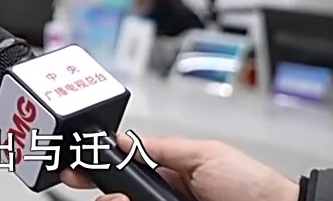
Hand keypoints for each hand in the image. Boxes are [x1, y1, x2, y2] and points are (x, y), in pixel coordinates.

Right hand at [59, 134, 299, 200]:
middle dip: (101, 191)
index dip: (98, 168)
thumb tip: (122, 138)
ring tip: (116, 200)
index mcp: (170, 174)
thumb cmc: (254, 187)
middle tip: (93, 187)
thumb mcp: (205, 154)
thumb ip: (162, 146)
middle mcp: (165, 198)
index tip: (77, 168)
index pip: (124, 171)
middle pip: (117, 196)